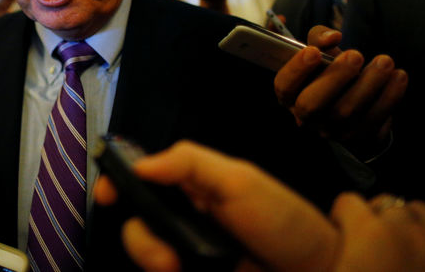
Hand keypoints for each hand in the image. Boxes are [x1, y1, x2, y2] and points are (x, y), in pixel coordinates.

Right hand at [94, 140, 424, 271]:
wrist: (319, 271)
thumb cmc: (283, 220)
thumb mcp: (239, 180)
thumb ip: (189, 163)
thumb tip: (139, 164)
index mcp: (194, 184)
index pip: (143, 176)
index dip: (119, 179)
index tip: (105, 192)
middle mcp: (185, 215)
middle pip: (137, 217)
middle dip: (140, 235)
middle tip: (164, 256)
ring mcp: (188, 248)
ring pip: (144, 247)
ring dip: (150, 256)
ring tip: (177, 269)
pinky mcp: (192, 271)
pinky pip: (160, 268)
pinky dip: (161, 268)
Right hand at [273, 25, 406, 154]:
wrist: (351, 100)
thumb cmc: (329, 71)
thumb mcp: (319, 52)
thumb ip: (319, 37)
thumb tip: (332, 37)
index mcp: (290, 94)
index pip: (284, 86)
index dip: (296, 70)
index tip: (313, 51)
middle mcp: (305, 117)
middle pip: (312, 105)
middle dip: (334, 78)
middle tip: (355, 54)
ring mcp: (331, 130)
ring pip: (346, 113)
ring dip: (369, 84)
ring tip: (385, 61)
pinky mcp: (358, 137)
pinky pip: (374, 119)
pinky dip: (389, 97)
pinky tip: (398, 76)